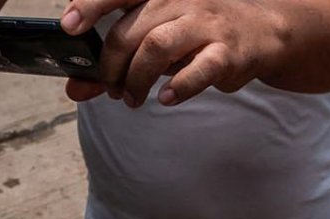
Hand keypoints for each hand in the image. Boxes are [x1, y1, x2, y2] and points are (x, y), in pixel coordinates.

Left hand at [60, 0, 285, 106]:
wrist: (261, 34)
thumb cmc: (195, 35)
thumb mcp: (152, 42)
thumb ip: (113, 64)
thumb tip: (73, 89)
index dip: (91, 5)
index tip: (68, 25)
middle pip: (130, 31)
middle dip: (111, 68)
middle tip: (112, 90)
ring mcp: (205, 22)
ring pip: (157, 47)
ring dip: (137, 80)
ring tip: (132, 99)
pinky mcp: (227, 51)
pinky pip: (199, 69)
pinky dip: (179, 86)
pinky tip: (166, 99)